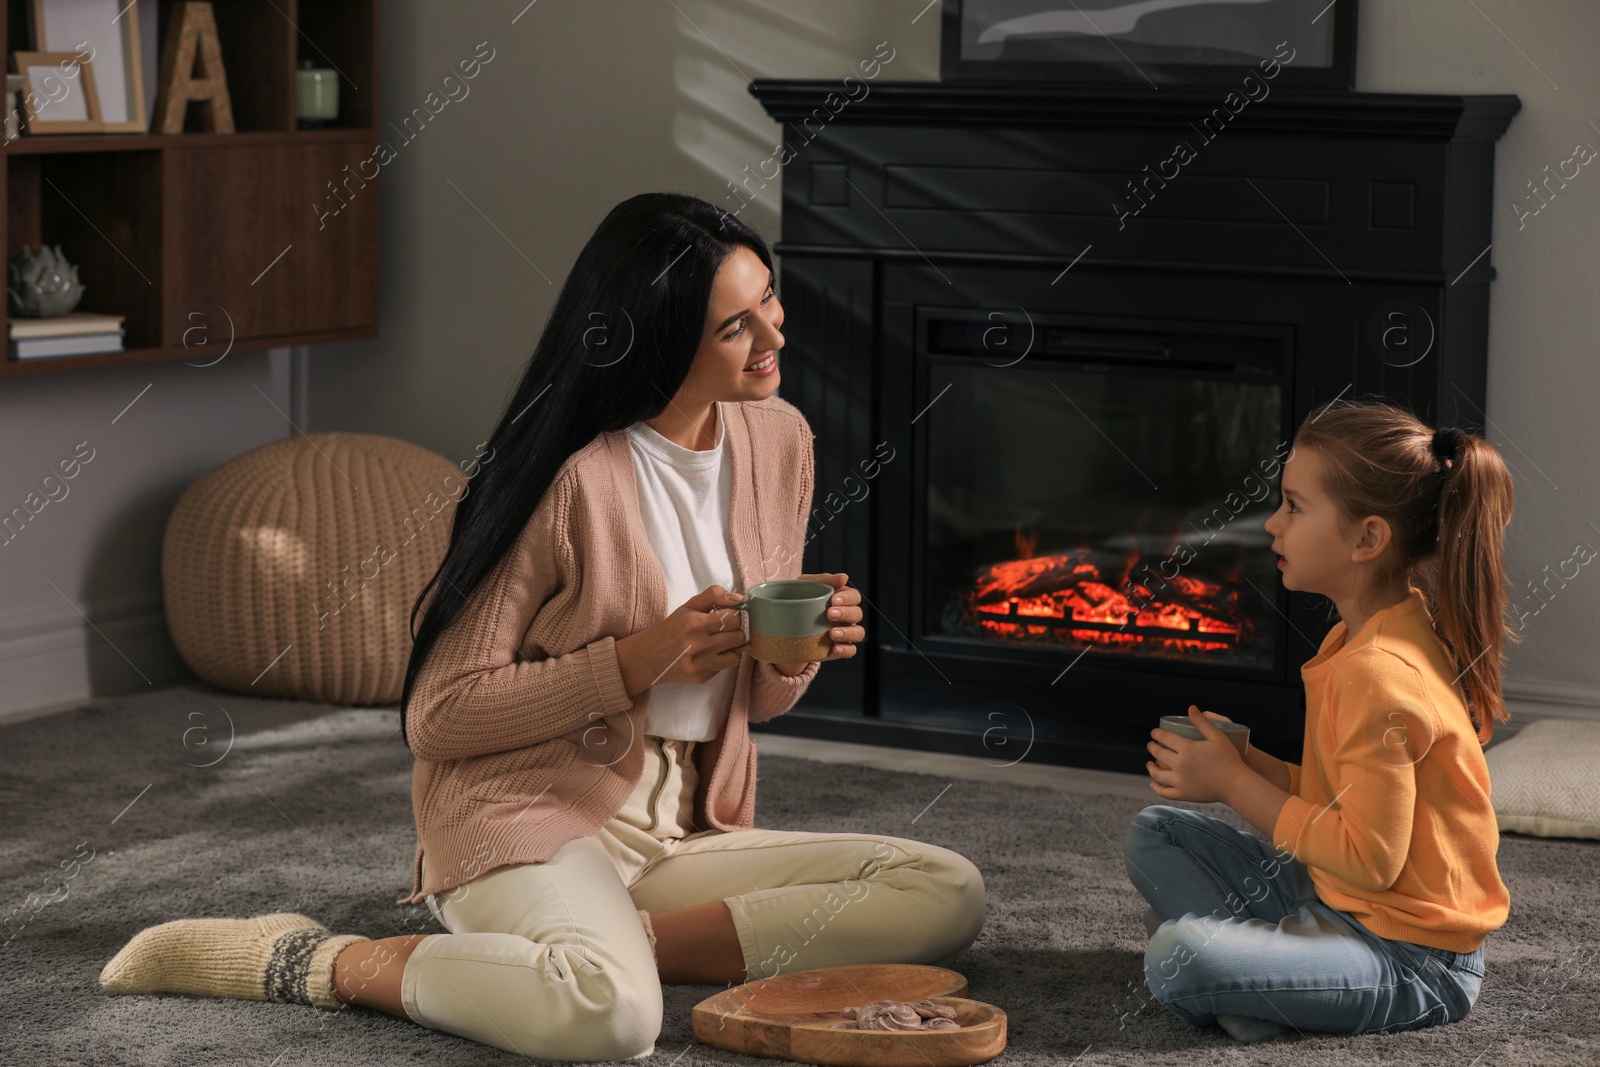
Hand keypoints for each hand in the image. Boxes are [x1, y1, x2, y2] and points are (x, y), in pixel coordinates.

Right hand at [614, 584, 750, 696]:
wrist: (650, 657)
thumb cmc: (672, 628)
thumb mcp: (689, 606)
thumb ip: (714, 595)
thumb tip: (739, 599)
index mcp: (695, 624)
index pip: (734, 618)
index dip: (735, 615)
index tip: (730, 615)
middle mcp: (699, 645)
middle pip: (739, 636)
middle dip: (735, 630)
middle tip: (725, 629)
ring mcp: (702, 664)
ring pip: (737, 654)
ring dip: (731, 647)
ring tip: (719, 642)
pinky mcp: (703, 678)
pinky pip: (725, 667)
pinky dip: (720, 660)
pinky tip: (708, 655)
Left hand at [772, 572, 864, 675]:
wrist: (782, 625)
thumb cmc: (797, 598)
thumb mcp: (806, 585)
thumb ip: (825, 579)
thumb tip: (844, 577)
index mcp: (841, 599)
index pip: (854, 596)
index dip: (848, 598)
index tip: (833, 600)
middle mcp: (846, 616)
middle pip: (857, 614)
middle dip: (845, 613)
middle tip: (829, 614)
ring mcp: (844, 633)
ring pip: (858, 632)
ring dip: (848, 632)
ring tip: (832, 634)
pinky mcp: (837, 649)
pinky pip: (851, 650)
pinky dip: (846, 649)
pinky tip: (835, 648)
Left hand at [1146, 704, 1244, 803]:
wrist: (1236, 785)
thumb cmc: (1230, 759)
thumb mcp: (1218, 737)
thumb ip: (1203, 722)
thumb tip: (1191, 708)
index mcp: (1187, 749)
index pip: (1165, 738)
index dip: (1157, 734)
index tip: (1154, 733)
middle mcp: (1180, 764)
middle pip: (1159, 754)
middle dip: (1152, 748)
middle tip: (1151, 745)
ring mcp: (1180, 781)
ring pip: (1158, 774)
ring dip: (1151, 767)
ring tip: (1150, 764)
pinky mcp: (1183, 794)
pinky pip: (1164, 791)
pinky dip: (1156, 787)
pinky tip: (1154, 783)